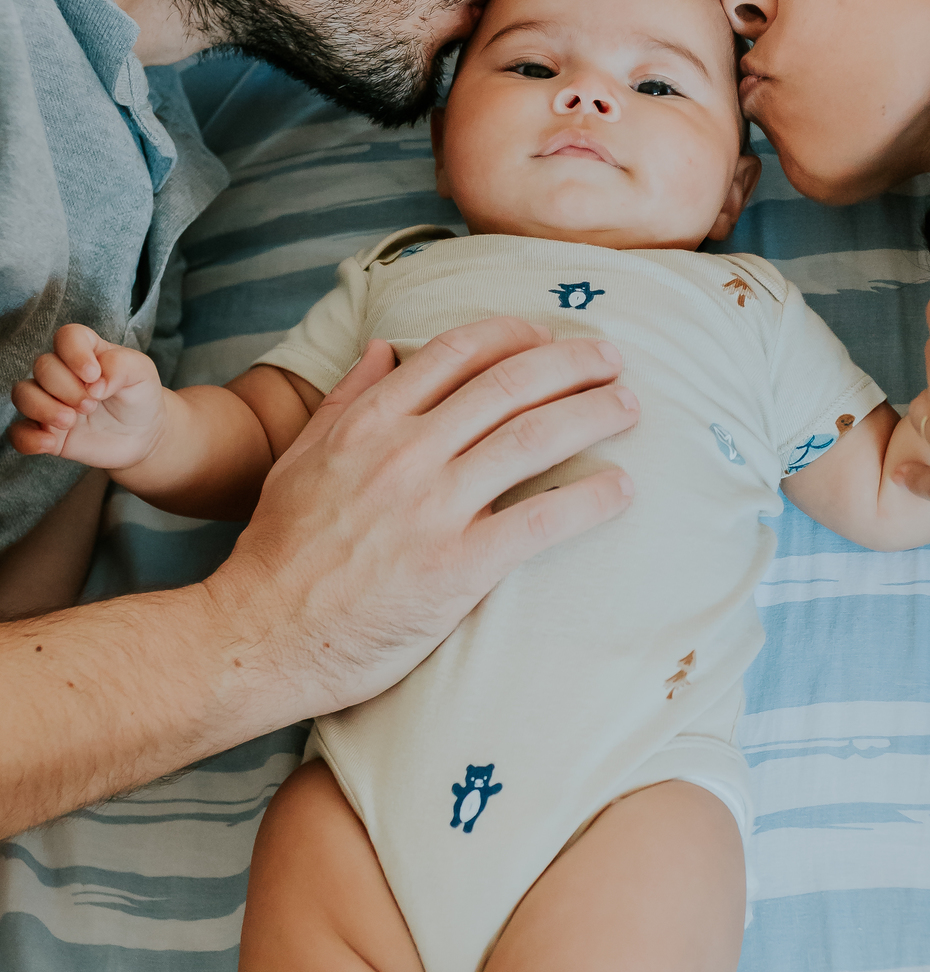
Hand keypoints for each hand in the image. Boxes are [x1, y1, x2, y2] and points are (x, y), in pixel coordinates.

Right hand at [9, 325, 166, 468]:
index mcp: (86, 351)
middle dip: (66, 387)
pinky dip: (28, 438)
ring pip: (22, 394)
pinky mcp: (45, 431)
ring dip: (42, 408)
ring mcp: (50, 402)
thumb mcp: (142, 373)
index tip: (94, 375)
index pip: (66, 337)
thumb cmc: (139, 395)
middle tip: (91, 404)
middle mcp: (62, 373)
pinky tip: (50, 442)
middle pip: (43, 366)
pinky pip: (19, 433)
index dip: (75, 353)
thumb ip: (121, 365)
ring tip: (70, 421)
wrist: (143, 435)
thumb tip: (95, 383)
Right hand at [207, 319, 639, 712]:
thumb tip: (384, 347)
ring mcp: (433, 509)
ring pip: (534, 437)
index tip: (549, 336)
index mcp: (369, 421)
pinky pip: (541, 522)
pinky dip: (590, 499)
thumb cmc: (279, 551)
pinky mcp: (456, 568)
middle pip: (511, 384)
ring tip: (628, 406)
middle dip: (572, 363)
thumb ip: (346, 399)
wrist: (259, 636)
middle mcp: (405, 452)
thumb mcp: (299, 457)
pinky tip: (623, 489)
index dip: (515, 335)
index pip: (458, 351)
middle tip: (613, 358)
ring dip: (593, 414)